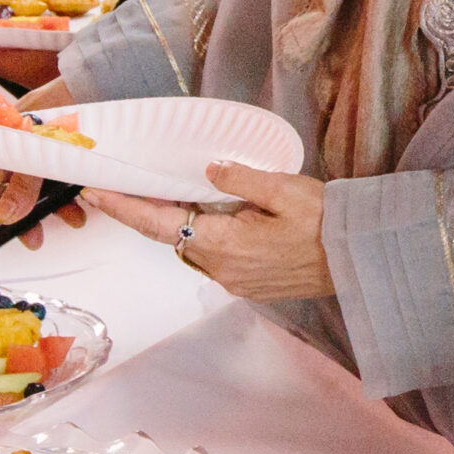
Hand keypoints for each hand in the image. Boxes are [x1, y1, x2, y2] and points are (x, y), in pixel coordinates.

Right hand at [0, 79, 85, 245]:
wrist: (103, 80)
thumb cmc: (68, 100)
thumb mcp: (40, 148)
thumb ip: (24, 182)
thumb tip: (6, 214)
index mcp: (7, 136)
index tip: (6, 228)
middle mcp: (26, 140)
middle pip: (21, 184)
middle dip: (32, 212)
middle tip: (38, 235)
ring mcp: (50, 142)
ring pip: (46, 182)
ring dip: (57, 204)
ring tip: (75, 218)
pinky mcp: (72, 143)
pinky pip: (67, 173)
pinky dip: (73, 187)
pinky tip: (86, 197)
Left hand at [83, 161, 334, 301]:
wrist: (359, 258)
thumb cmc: (327, 221)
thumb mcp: (285, 189)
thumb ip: (241, 178)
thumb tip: (208, 169)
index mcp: (224, 243)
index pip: (159, 223)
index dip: (123, 207)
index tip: (94, 191)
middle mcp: (221, 269)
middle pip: (172, 237)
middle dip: (150, 212)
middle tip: (130, 183)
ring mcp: (234, 281)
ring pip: (193, 248)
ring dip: (182, 224)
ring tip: (176, 194)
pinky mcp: (249, 284)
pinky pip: (214, 257)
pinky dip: (206, 236)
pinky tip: (217, 217)